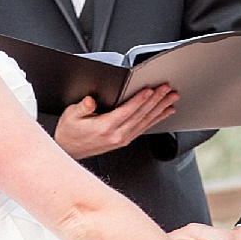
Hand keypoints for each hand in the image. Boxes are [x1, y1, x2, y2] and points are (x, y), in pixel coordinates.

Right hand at [53, 84, 177, 159]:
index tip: (150, 90)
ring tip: (171, 98)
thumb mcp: (70, 116)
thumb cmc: (70, 132)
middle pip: (141, 115)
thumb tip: (90, 100)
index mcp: (105, 127)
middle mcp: (117, 135)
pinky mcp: (124, 140)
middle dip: (156, 100)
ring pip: (146, 122)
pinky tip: (164, 112)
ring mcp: (122, 139)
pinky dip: (156, 119)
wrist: (69, 150)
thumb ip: (82, 107)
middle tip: (167, 89)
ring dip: (160, 108)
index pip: (127, 111)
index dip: (140, 99)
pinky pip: (144, 128)